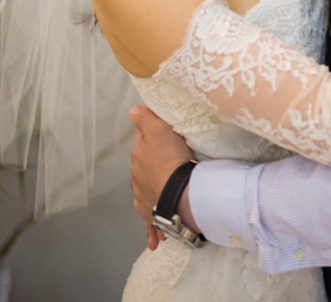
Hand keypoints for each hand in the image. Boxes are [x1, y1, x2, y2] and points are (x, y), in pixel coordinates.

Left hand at [129, 105, 196, 250]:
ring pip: (148, 195)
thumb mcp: (159, 130)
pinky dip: (152, 230)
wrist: (179, 193)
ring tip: (166, 196)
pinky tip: (154, 240)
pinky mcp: (153, 217)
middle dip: (153, 168)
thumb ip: (145, 119)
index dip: (153, 139)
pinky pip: (152, 223)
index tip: (166, 138)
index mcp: (137, 159)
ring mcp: (144, 200)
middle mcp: (136, 180)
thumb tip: (132, 111)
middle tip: (171, 163)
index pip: (142, 144)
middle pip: (144, 170)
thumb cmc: (171, 158)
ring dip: (154, 195)